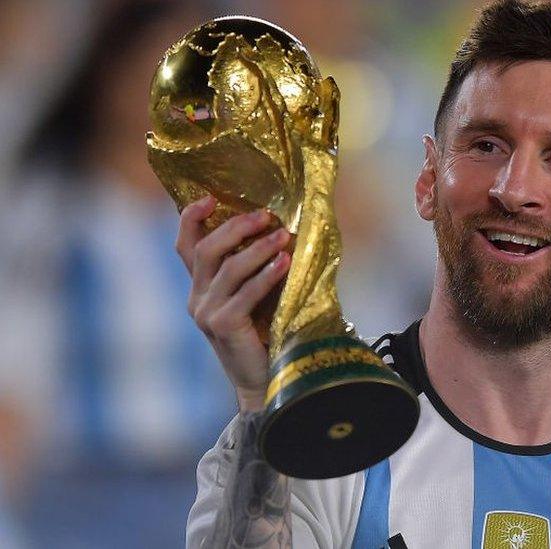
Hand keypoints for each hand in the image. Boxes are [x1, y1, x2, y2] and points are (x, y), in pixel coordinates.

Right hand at [176, 196, 291, 411]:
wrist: (268, 381)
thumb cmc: (269, 335)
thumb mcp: (258, 297)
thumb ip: (258, 270)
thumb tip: (282, 231)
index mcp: (201, 288)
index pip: (186, 246)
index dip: (192, 219)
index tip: (210, 197)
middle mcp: (197, 298)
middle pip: (207, 250)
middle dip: (236, 227)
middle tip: (265, 215)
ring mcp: (207, 313)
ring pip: (227, 268)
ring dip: (258, 248)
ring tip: (284, 235)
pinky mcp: (223, 326)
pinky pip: (245, 293)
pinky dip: (266, 275)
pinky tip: (285, 262)